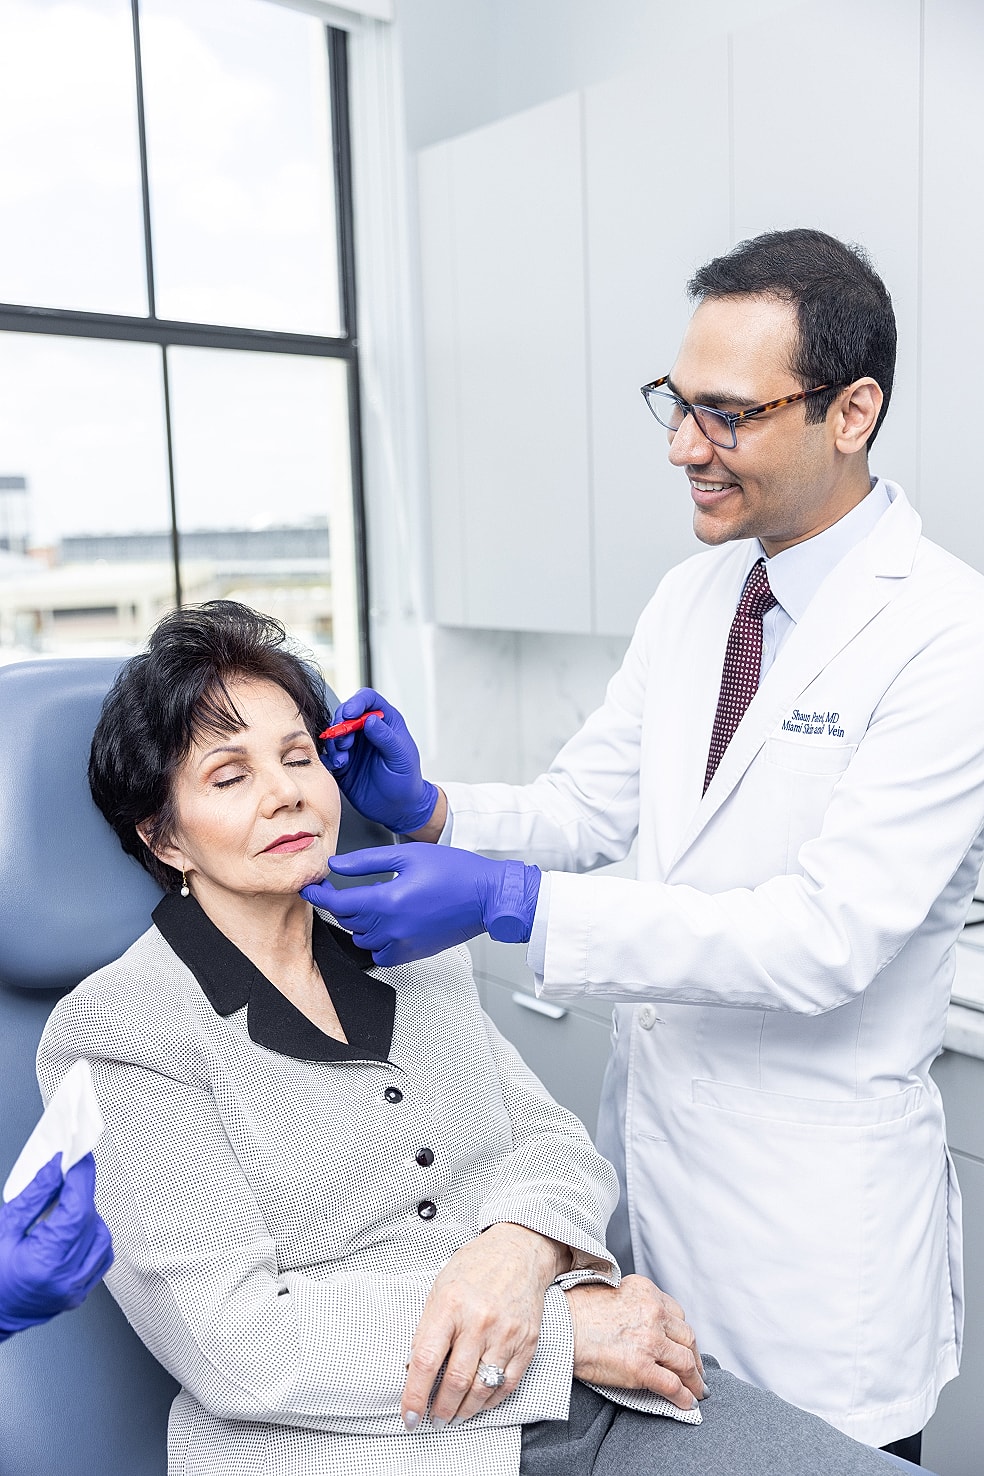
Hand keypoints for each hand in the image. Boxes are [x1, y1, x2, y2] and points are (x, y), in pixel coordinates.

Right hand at [0, 1153, 113, 1336]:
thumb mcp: (3, 1229)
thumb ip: (34, 1197)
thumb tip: (55, 1169)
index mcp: (45, 1264)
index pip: (78, 1210)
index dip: (81, 1178)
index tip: (79, 1158)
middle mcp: (65, 1280)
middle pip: (90, 1220)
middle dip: (81, 1192)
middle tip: (67, 1177)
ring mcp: (74, 1289)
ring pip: (100, 1237)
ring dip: (88, 1216)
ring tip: (63, 1209)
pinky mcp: (78, 1293)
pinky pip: (100, 1257)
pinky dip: (93, 1237)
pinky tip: (75, 1230)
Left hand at [302, 844, 540, 965]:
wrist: (487, 896)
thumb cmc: (455, 871)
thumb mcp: (407, 855)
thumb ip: (366, 861)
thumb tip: (336, 865)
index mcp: (387, 901)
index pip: (338, 903)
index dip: (319, 895)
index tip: (311, 888)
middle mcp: (391, 928)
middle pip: (348, 920)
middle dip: (341, 903)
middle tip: (343, 888)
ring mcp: (402, 944)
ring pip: (362, 938)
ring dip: (358, 922)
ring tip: (371, 903)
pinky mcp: (413, 953)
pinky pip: (380, 954)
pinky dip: (375, 941)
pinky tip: (385, 924)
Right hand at [320, 689, 439, 833]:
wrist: (399, 807)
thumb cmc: (406, 779)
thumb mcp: (401, 756)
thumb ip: (386, 737)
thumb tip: (371, 720)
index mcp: (385, 722)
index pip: (368, 700)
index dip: (357, 702)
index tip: (349, 713)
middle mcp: (367, 731)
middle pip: (345, 714)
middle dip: (341, 725)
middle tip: (345, 743)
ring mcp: (353, 746)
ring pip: (334, 733)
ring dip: (334, 743)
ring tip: (343, 759)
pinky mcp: (342, 763)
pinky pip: (329, 754)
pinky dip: (329, 758)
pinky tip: (339, 766)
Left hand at [401, 1223, 568, 1428]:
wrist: (519, 1251)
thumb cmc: (474, 1268)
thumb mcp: (439, 1289)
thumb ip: (427, 1329)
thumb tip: (413, 1370)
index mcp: (450, 1304)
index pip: (427, 1360)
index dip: (415, 1395)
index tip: (409, 1416)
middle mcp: (480, 1320)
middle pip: (456, 1381)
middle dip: (440, 1410)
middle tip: (432, 1421)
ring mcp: (506, 1332)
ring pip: (482, 1389)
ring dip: (464, 1411)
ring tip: (453, 1417)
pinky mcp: (527, 1342)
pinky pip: (507, 1384)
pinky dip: (490, 1401)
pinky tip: (478, 1404)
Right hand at [565, 1275, 704, 1411]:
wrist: (558, 1327)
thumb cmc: (576, 1311)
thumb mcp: (613, 1294)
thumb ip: (635, 1305)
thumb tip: (644, 1325)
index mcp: (646, 1291)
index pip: (677, 1315)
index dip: (683, 1334)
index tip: (685, 1346)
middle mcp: (653, 1312)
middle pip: (687, 1337)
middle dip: (694, 1356)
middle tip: (696, 1371)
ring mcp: (649, 1340)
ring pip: (686, 1362)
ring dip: (695, 1379)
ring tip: (697, 1390)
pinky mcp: (642, 1367)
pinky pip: (673, 1385)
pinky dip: (684, 1397)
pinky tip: (687, 1404)